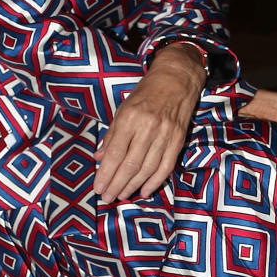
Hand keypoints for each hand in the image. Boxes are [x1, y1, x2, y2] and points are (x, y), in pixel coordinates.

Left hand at [94, 44, 205, 202]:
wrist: (176, 78)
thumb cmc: (146, 93)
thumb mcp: (123, 108)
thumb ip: (111, 135)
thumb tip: (99, 158)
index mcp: (130, 118)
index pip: (115, 153)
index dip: (105, 173)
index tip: (98, 187)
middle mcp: (147, 127)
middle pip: (130, 164)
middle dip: (116, 184)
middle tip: (107, 198)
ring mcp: (165, 134)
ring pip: (147, 168)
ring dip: (133, 186)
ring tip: (122, 196)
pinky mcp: (178, 139)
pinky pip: (166, 166)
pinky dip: (155, 181)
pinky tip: (144, 191)